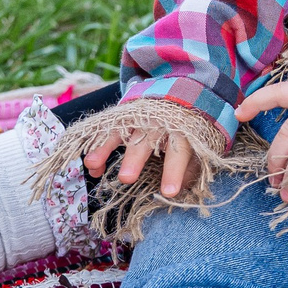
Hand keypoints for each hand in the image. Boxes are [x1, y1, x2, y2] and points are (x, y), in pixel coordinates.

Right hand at [81, 125, 200, 198]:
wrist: (177, 95)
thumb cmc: (186, 130)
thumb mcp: (196, 147)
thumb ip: (191, 168)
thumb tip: (185, 189)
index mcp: (181, 132)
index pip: (179, 153)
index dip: (174, 172)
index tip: (169, 192)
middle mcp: (159, 124)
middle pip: (146, 142)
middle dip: (136, 159)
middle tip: (126, 178)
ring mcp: (139, 120)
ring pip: (121, 133)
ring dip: (106, 148)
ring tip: (93, 164)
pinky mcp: (125, 117)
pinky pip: (109, 132)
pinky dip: (98, 147)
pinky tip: (91, 165)